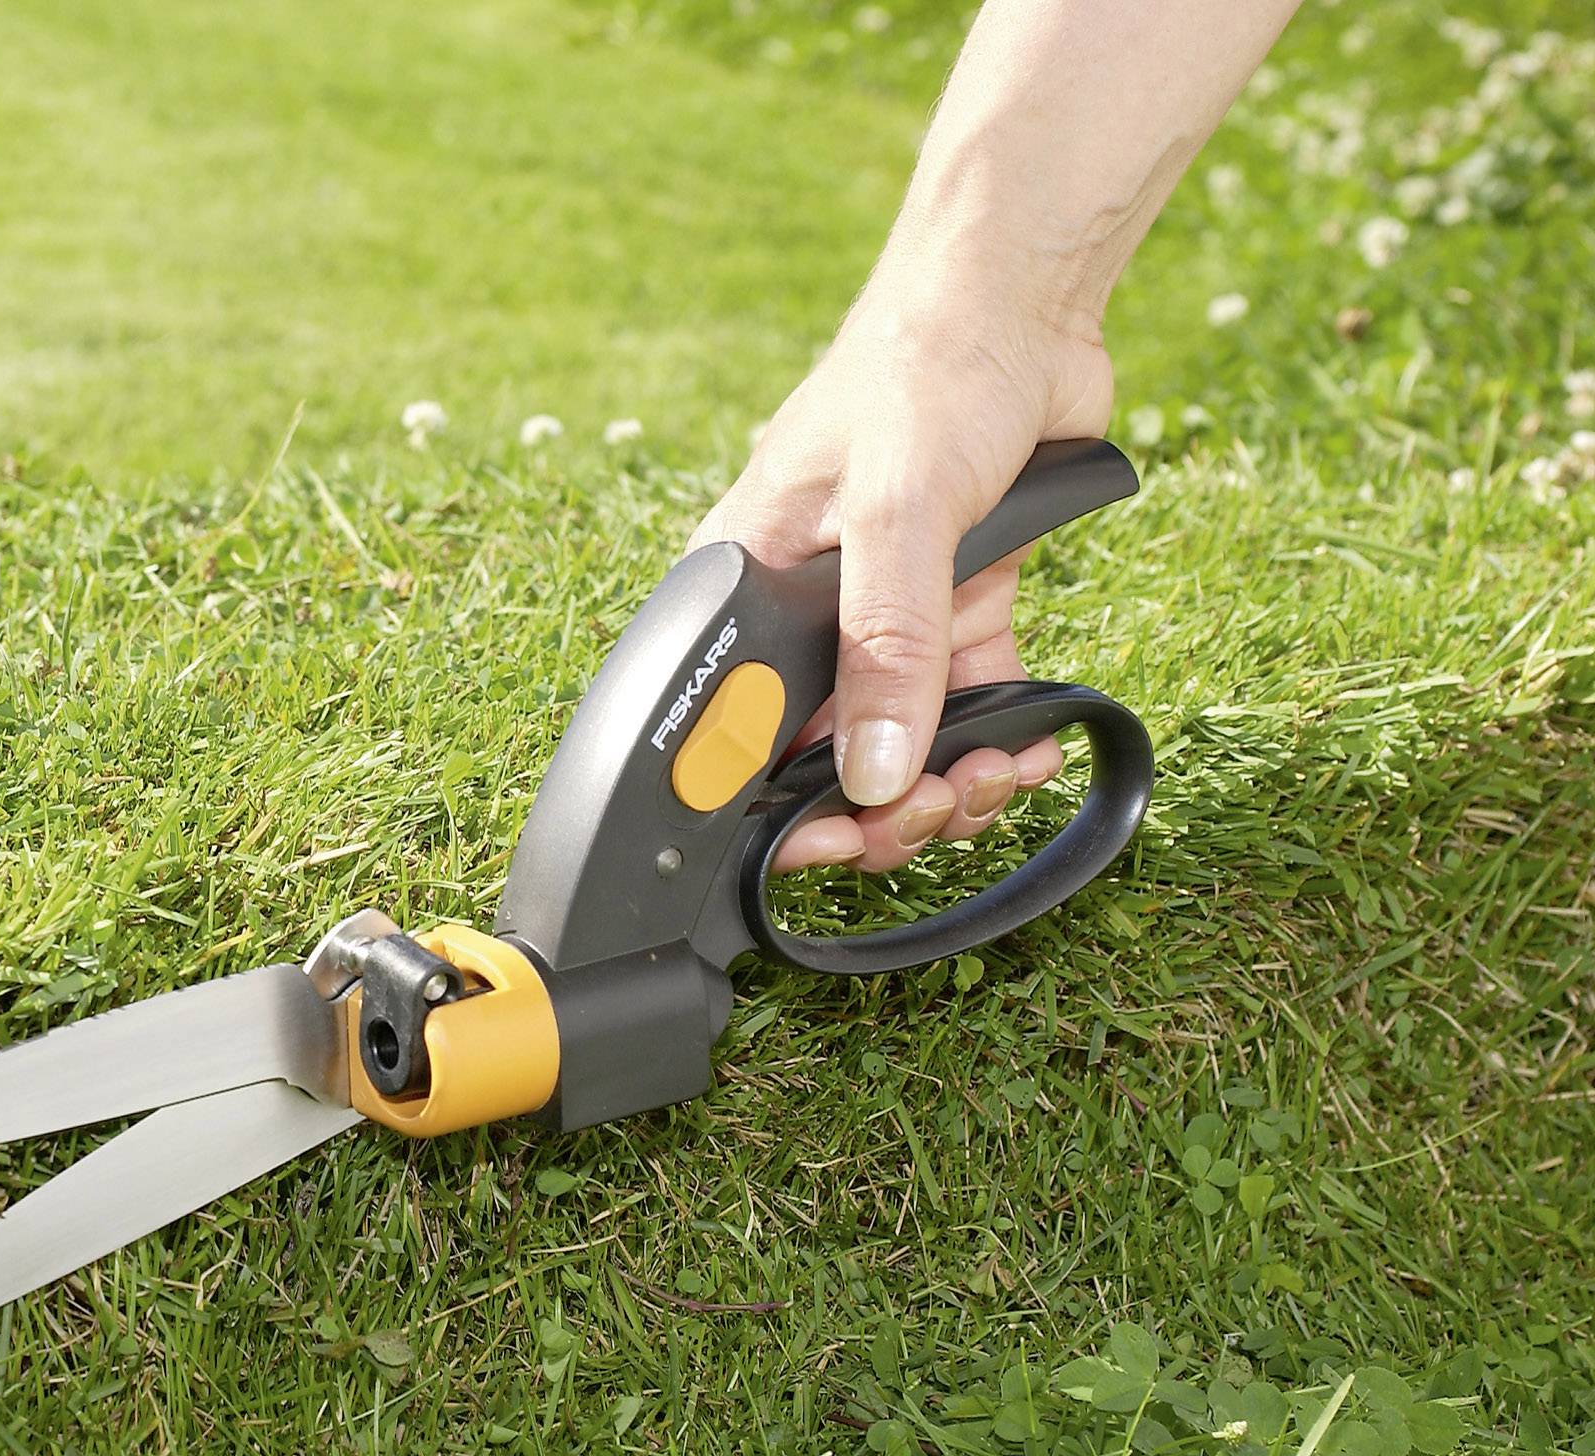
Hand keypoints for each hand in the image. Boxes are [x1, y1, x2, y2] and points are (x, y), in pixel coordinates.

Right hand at [694, 263, 1114, 871]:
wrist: (1019, 298)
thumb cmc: (920, 372)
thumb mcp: (895, 514)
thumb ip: (884, 648)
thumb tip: (873, 773)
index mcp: (746, 590)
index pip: (737, 734)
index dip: (780, 808)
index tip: (842, 845)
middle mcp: (804, 614)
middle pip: (822, 756)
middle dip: (884, 805)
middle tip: (938, 810)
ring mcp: (881, 614)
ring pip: (900, 742)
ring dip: (949, 780)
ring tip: (997, 774)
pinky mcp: (954, 602)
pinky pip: (966, 701)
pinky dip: (999, 735)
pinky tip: (1031, 743)